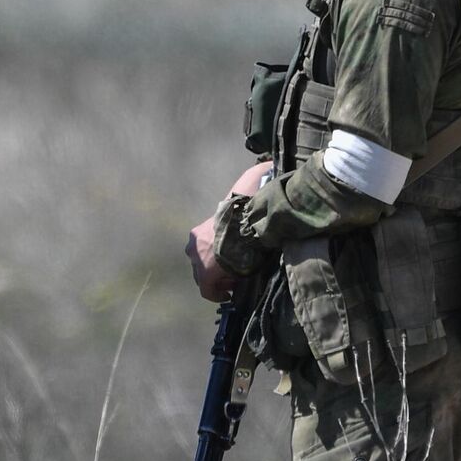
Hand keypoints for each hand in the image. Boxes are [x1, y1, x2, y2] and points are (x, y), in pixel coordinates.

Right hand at [185, 222, 235, 303]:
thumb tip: (231, 279)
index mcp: (204, 273)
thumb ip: (232, 279)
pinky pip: (200, 244)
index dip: (216, 297)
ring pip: (198, 258)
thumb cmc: (244, 250)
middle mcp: (194, 259)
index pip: (206, 291)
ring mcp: (193, 243)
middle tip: (227, 279)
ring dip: (208, 262)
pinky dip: (208, 248)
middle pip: (200, 274)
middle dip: (213, 279)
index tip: (227, 296)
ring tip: (221, 260)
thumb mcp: (241, 271)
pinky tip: (219, 246)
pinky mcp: (197, 230)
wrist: (243, 223)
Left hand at [186, 161, 270, 303]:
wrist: (248, 226)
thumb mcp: (245, 193)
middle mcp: (193, 246)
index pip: (203, 246)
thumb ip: (252, 181)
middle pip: (200, 262)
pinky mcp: (206, 276)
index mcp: (199, 231)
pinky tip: (228, 295)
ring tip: (234, 282)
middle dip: (215, 268)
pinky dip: (218, 294)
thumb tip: (266, 164)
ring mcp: (198, 262)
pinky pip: (209, 291)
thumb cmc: (247, 211)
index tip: (231, 260)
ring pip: (204, 277)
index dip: (216, 256)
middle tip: (232, 272)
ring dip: (218, 279)